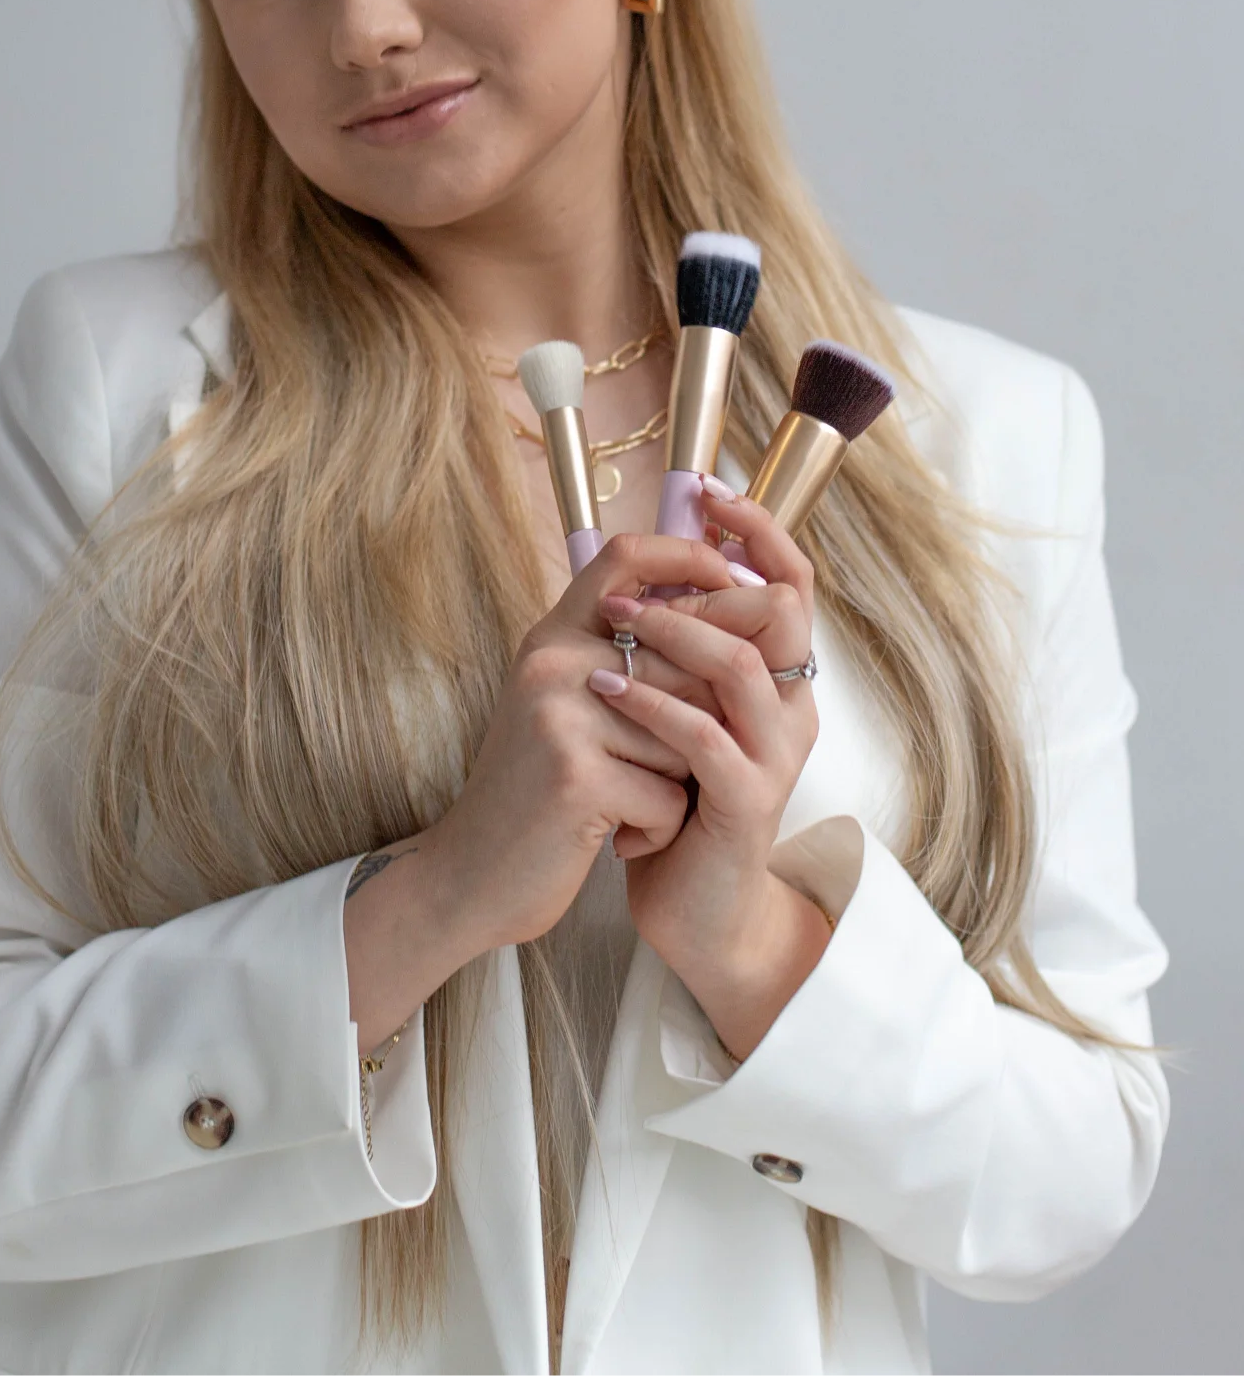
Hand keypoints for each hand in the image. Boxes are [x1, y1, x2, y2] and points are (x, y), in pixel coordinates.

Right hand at [342, 534, 742, 1047]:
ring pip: (685, 735)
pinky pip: (670, 794)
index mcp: (552, 636)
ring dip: (673, 785)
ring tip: (624, 805)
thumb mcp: (564, 705)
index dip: (688, 554)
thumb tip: (717, 617)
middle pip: (682, 660)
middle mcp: (552, 661)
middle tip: (659, 768)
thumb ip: (618, 658)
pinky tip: (616, 838)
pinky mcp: (576, 776)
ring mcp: (561, 715)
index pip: (624, 556)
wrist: (470, 877)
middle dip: (696, 725)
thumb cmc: (535, 792)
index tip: (730, 578)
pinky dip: (658, 828)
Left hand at [592, 494, 829, 1057]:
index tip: (707, 490)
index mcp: (781, 680)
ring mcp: (774, 758)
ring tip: (617, 618)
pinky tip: (607, 686)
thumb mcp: (681, 711)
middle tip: (642, 569)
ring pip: (742, 665)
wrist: (695, 909)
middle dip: (716, 572)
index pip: (791, 582)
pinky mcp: (745, 804)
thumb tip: (645, 564)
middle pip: (786, 609)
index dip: (758, 529)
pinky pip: (704, 738)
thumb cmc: (678, 800)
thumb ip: (679, 650)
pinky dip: (653, 704)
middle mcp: (792, 710)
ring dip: (675, 631)